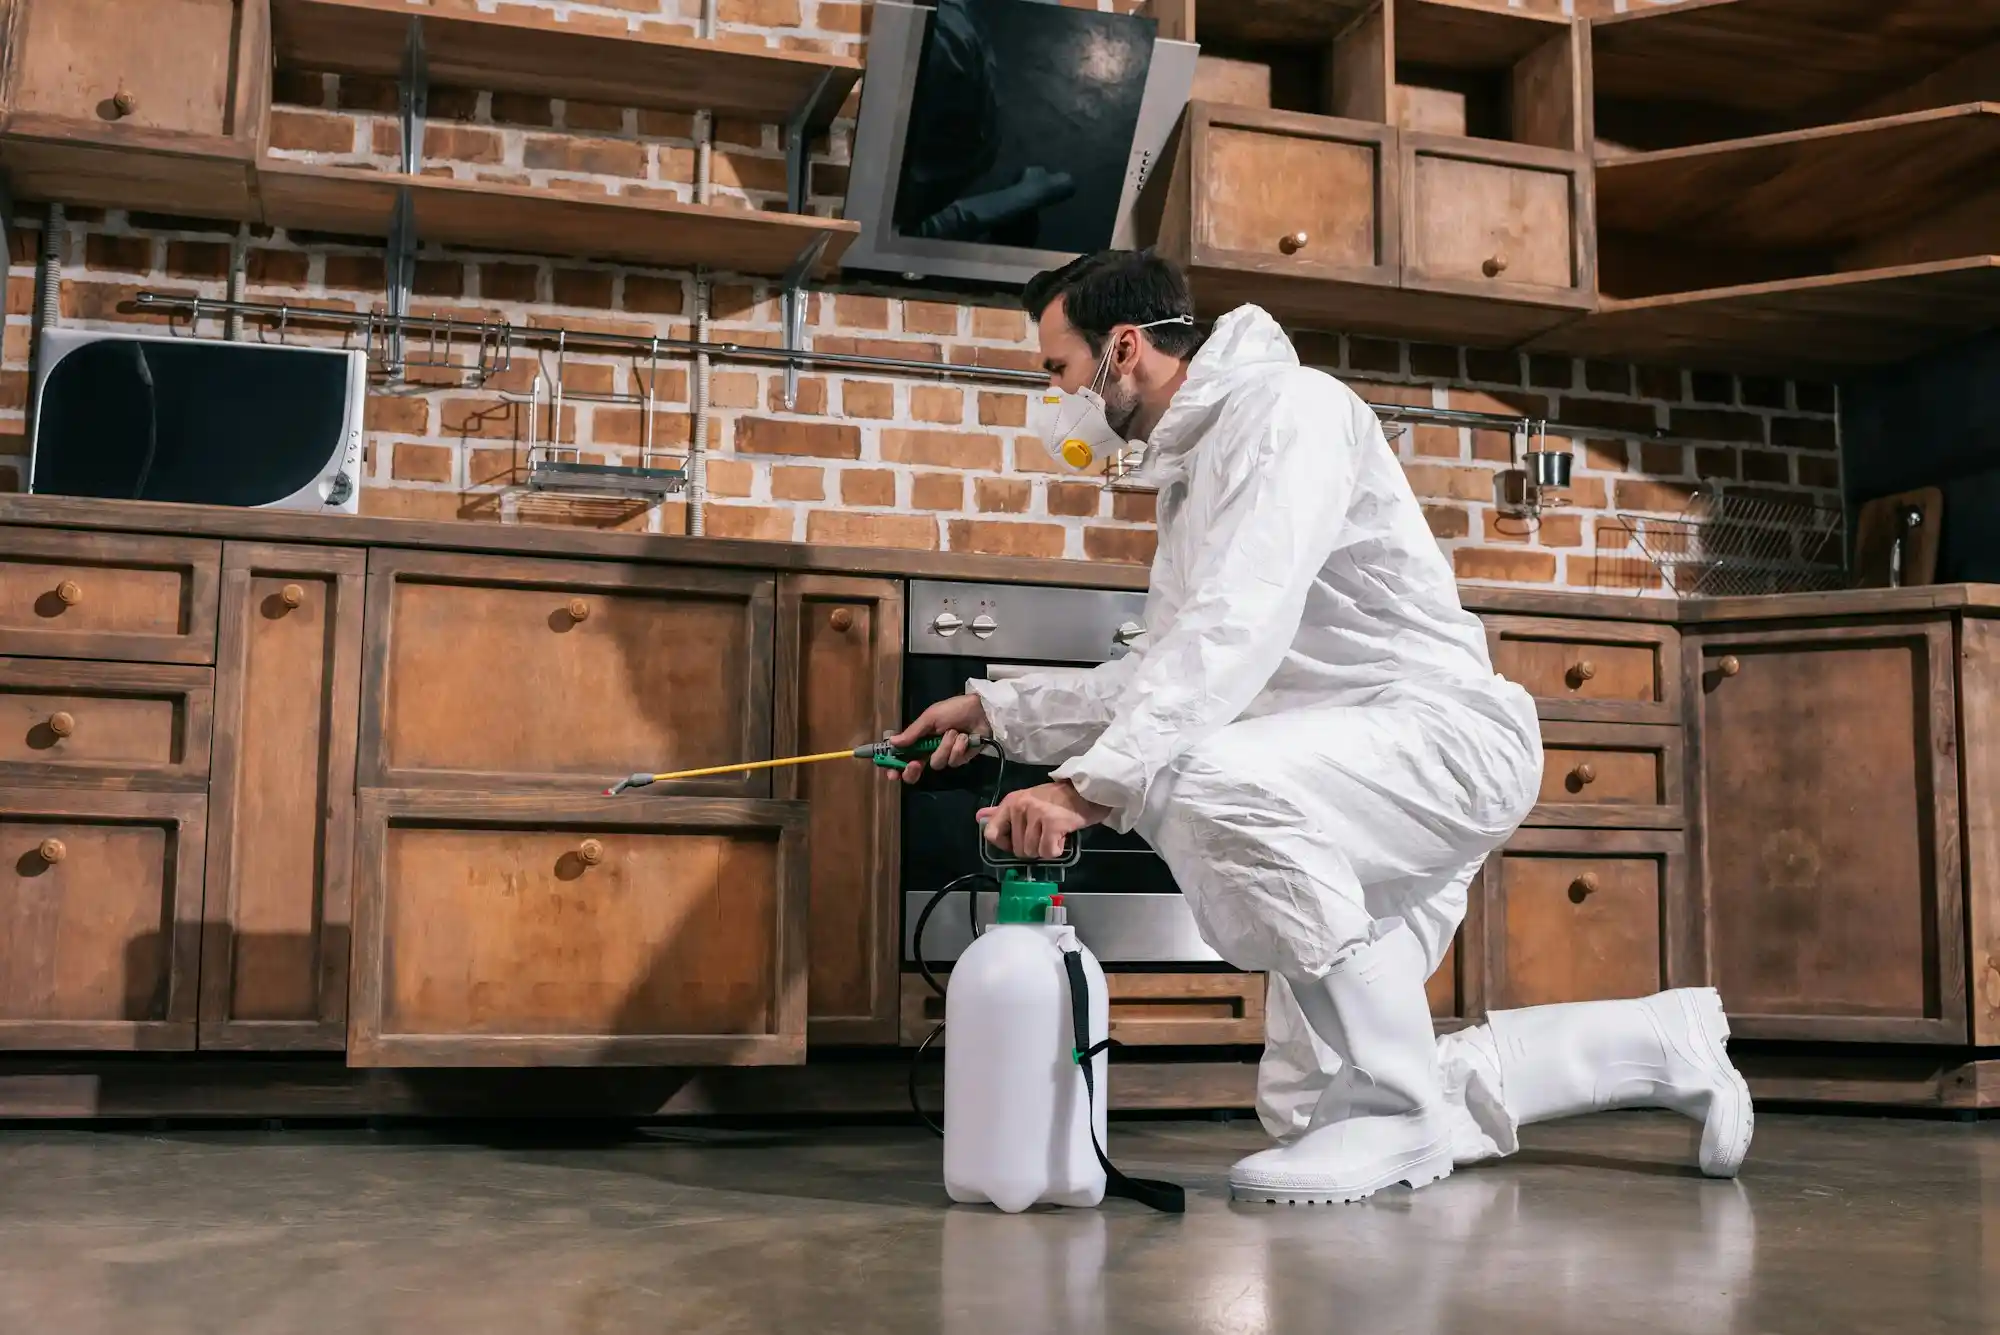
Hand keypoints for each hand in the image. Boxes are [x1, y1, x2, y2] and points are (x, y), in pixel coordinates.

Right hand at [887, 692, 989, 784]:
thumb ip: (912, 732)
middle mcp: (930, 750)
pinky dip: (959, 747)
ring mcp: (946, 756)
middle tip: (915, 764)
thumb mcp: (930, 717)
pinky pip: (954, 761)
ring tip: (954, 732)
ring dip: (945, 746)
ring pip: (936, 763)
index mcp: (920, 739)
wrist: (981, 711)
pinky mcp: (961, 759)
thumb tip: (892, 742)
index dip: (895, 767)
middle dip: (913, 770)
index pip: (903, 757)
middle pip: (915, 771)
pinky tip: (965, 737)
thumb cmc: (954, 710)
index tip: (891, 773)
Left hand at [977, 782, 1107, 860]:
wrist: (1087, 790)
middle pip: (1017, 849)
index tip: (1019, 841)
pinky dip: (1057, 850)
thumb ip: (1004, 812)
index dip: (1004, 844)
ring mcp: (1036, 814)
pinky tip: (1062, 836)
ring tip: (1055, 832)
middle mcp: (1020, 807)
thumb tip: (980, 817)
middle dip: (1033, 846)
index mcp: (1011, 801)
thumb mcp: (1027, 800)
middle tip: (1046, 831)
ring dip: (1046, 848)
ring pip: (1032, 852)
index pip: (991, 833)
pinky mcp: (1052, 823)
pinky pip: (1048, 852)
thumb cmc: (1058, 798)